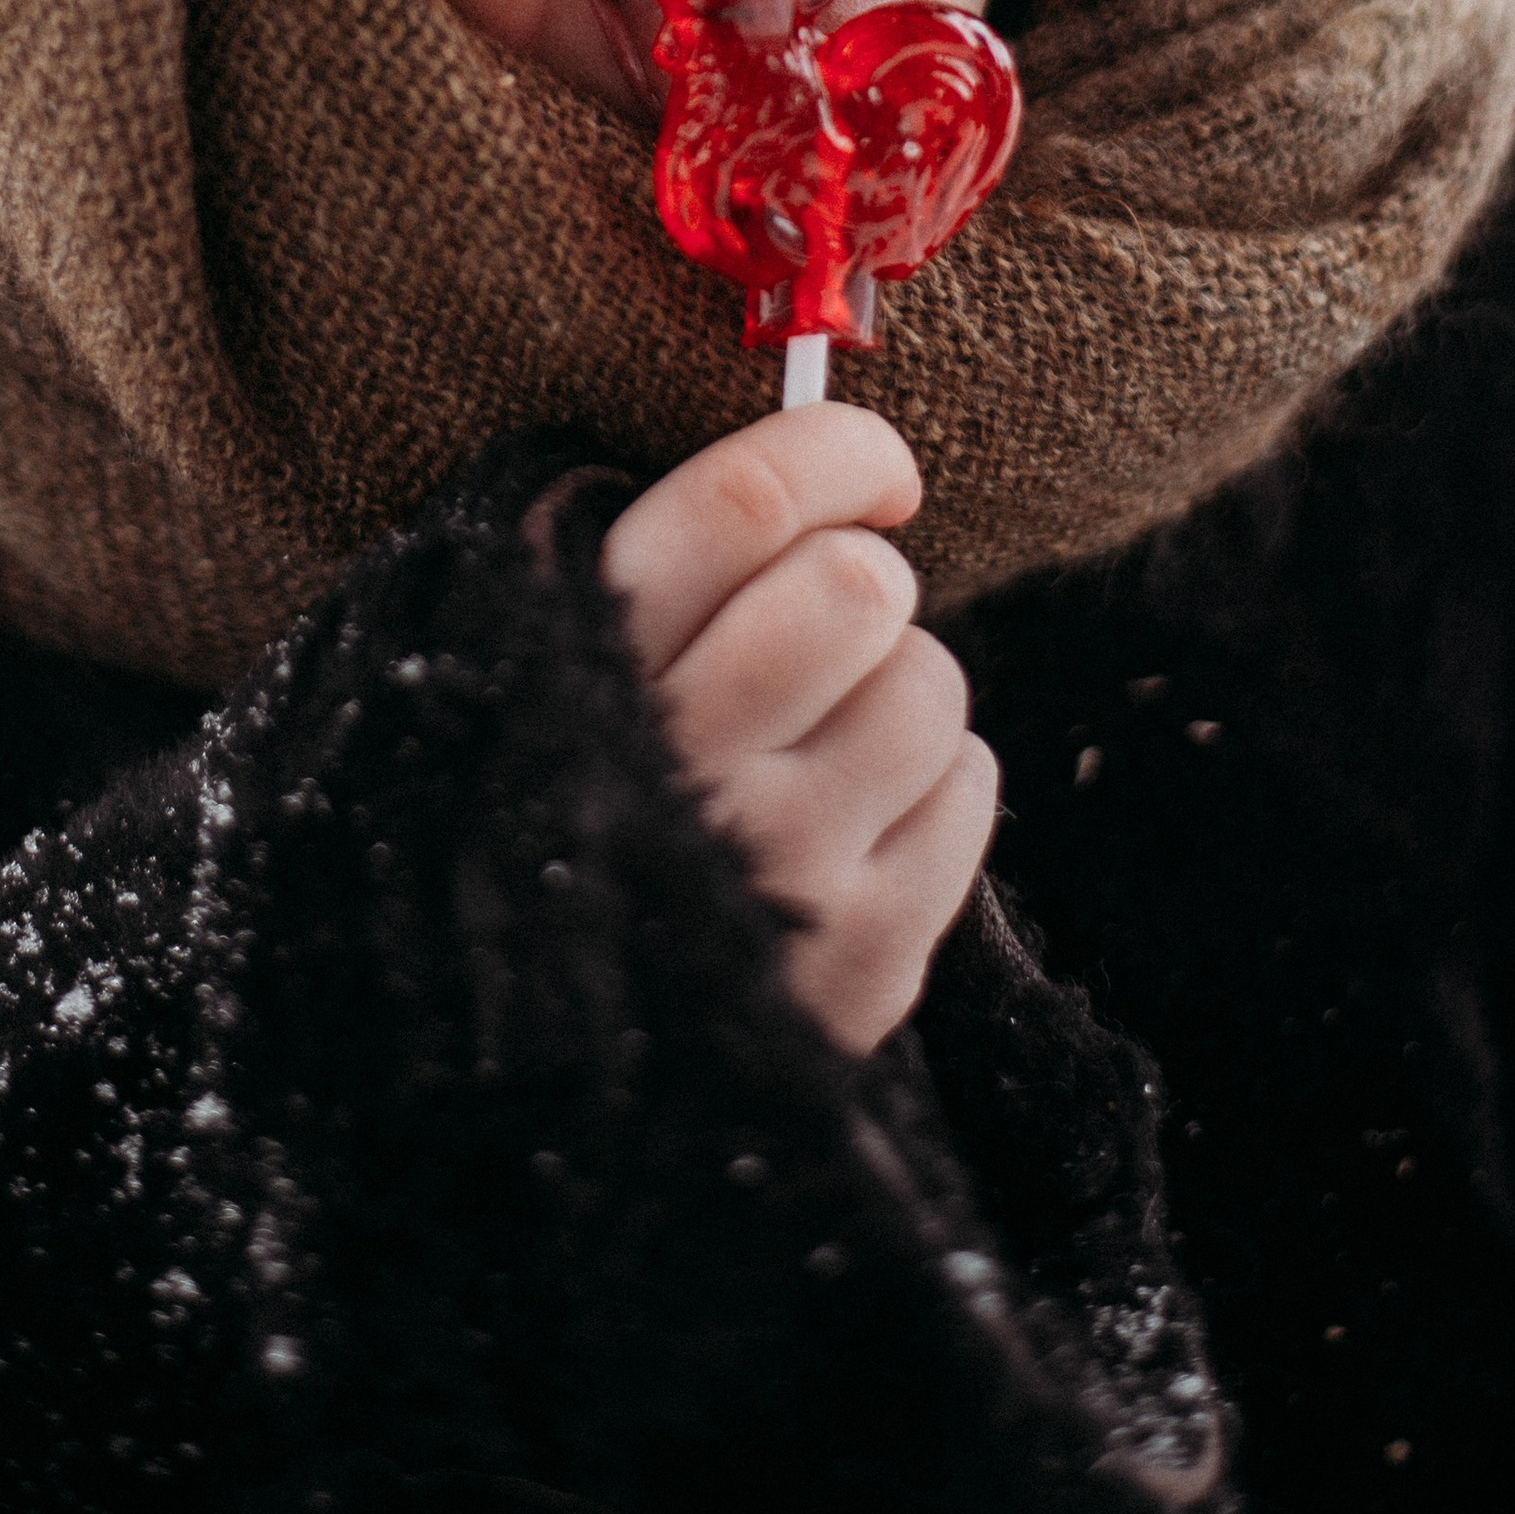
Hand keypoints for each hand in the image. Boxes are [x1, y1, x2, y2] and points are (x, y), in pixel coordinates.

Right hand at [599, 401, 997, 1058]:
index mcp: (583, 665)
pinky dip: (929, 784)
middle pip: (859, 586)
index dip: (836, 450)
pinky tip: (856, 818)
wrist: (550, 1065)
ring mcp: (783, 867)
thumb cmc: (574, 804)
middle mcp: (682, 766)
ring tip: (825, 742)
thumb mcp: (546, 665)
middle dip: (860, 584)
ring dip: (894, 690)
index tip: (872, 466)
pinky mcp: (866, 956)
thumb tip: (829, 448)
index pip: (744, 503)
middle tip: (823, 631)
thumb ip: (653, 561)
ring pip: (927, 681)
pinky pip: (967, 784)